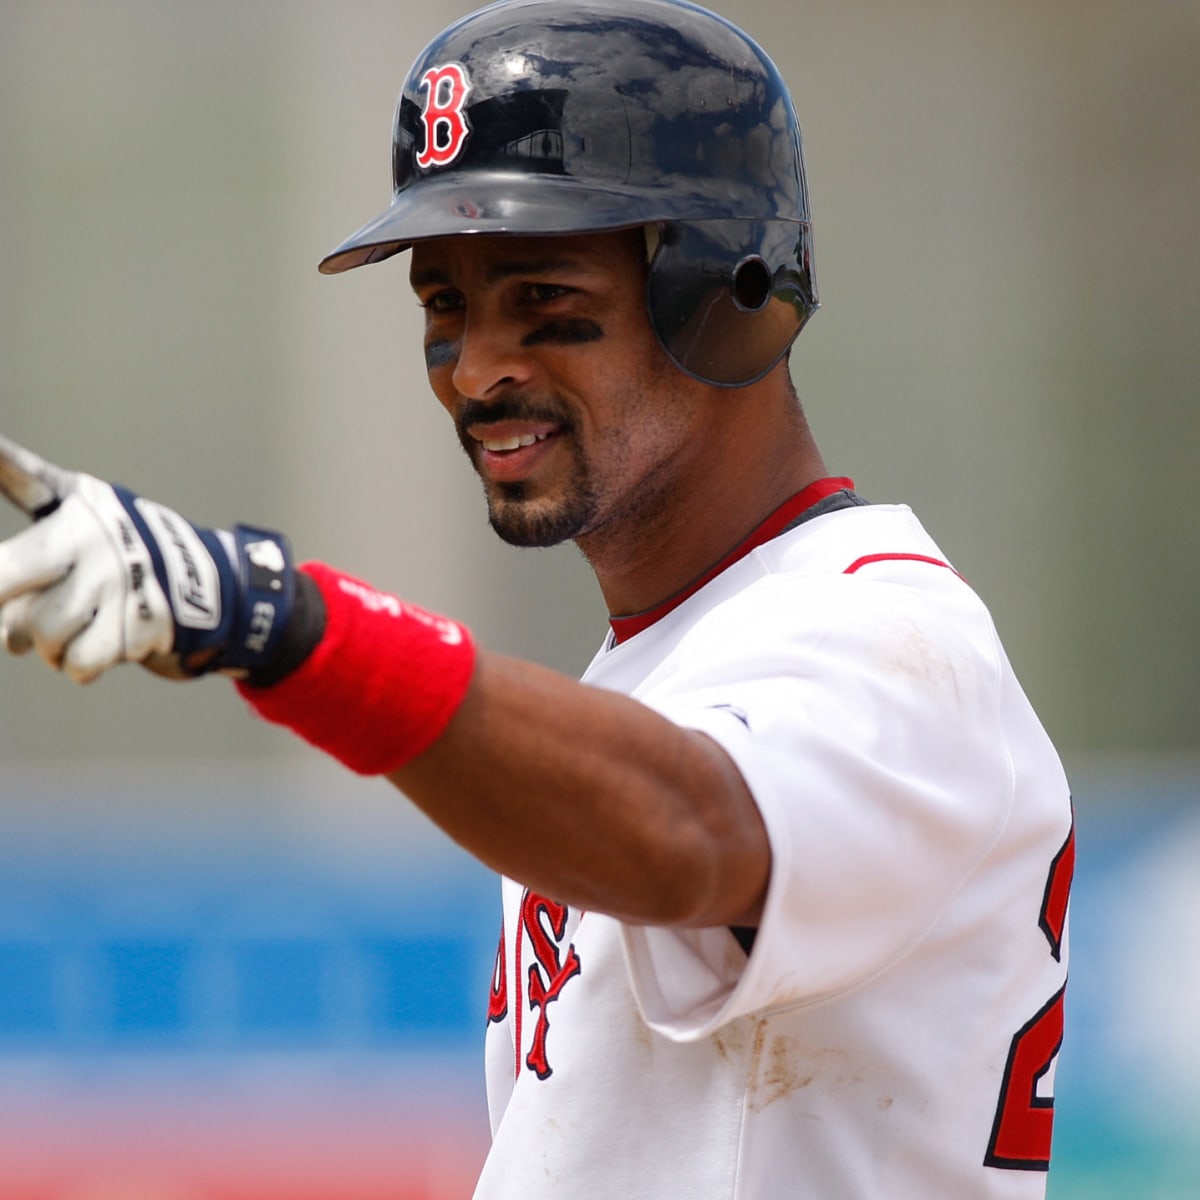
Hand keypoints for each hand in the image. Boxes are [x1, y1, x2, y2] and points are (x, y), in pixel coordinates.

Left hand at [0, 432, 294, 682]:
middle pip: (2, 581)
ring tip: (68, 629)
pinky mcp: (140, 622)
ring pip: (41, 632)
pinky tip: (95, 644)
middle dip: (1, 606)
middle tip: (8, 623)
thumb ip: (23, 562)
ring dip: (47, 645)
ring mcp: (119, 581)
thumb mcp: (79, 527)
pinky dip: (79, 664)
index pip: (23, 477)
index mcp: (75, 506)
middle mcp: (95, 537)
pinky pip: (79, 660)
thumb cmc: (121, 560)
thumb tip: (3, 633)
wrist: (213, 590)